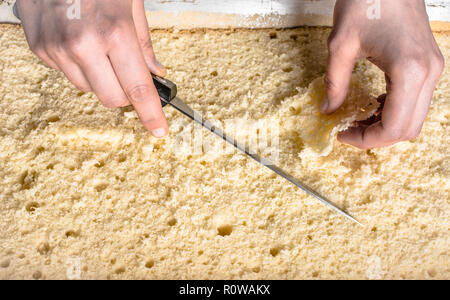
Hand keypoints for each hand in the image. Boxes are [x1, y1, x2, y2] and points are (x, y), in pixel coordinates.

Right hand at [16, 0, 168, 136]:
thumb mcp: (131, 2)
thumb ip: (144, 42)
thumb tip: (155, 72)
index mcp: (114, 33)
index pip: (138, 89)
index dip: (151, 114)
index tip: (159, 129)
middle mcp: (83, 45)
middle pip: (112, 99)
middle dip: (125, 94)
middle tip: (129, 76)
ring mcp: (57, 48)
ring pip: (88, 89)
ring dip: (100, 78)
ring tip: (99, 47)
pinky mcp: (40, 48)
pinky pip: (66, 74)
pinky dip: (78, 65)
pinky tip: (78, 40)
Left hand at [321, 0, 443, 148]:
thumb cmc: (367, 0)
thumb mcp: (341, 45)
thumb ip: (334, 82)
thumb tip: (328, 110)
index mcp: (410, 71)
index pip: (394, 127)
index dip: (366, 139)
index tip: (342, 134)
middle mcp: (428, 73)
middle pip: (408, 129)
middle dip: (377, 136)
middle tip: (349, 129)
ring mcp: (432, 68)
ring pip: (414, 118)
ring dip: (386, 125)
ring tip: (357, 118)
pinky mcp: (428, 63)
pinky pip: (415, 101)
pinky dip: (394, 110)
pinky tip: (373, 104)